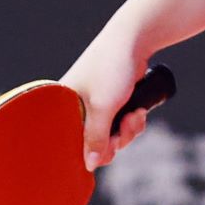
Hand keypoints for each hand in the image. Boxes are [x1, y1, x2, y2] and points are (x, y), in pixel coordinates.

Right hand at [61, 29, 151, 171]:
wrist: (134, 39)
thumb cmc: (111, 68)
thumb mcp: (103, 107)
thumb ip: (95, 138)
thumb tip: (89, 165)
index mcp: (64, 106)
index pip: (71, 142)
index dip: (91, 151)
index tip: (109, 148)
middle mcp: (76, 107)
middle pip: (95, 143)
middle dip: (117, 138)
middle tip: (128, 124)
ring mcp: (95, 105)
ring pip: (112, 135)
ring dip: (129, 130)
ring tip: (136, 113)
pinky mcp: (112, 102)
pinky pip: (121, 125)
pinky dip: (133, 121)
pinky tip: (140, 110)